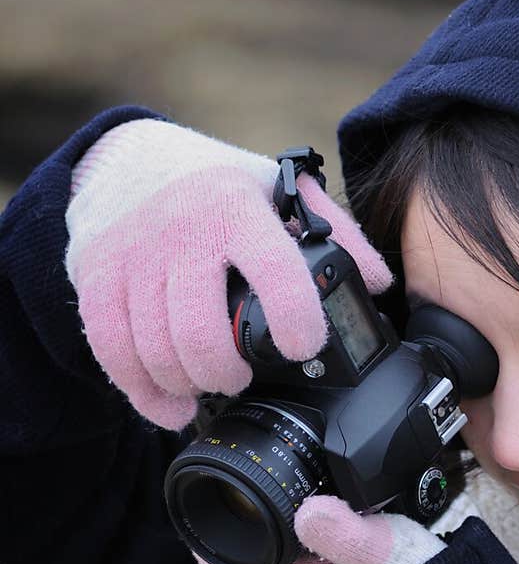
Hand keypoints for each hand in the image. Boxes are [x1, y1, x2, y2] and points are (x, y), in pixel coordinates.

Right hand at [64, 118, 391, 429]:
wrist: (122, 159)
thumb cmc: (212, 183)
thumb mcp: (275, 189)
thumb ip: (334, 231)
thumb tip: (379, 283)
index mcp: (235, 206)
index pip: (274, 271)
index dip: (296, 321)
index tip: (304, 348)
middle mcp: (179, 229)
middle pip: (202, 334)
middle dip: (228, 374)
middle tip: (240, 377)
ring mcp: (130, 255)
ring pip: (158, 351)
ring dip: (188, 385)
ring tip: (207, 386)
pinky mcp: (94, 277)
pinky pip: (113, 352)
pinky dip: (143, 392)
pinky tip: (167, 405)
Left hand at [195, 493, 444, 563]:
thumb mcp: (383, 553)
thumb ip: (346, 535)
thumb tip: (307, 512)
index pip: (218, 562)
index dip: (197, 526)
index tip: (190, 486)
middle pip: (241, 549)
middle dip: (230, 511)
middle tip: (225, 465)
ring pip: (271, 548)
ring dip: (264, 516)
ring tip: (263, 473)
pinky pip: (300, 548)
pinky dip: (296, 522)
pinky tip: (312, 498)